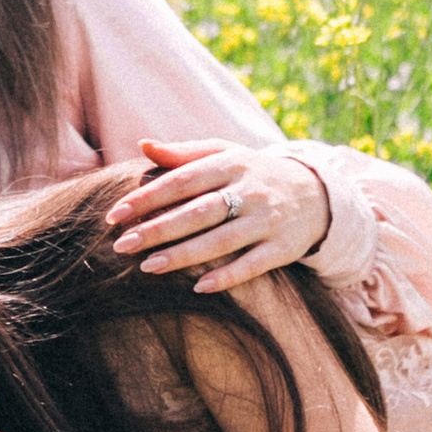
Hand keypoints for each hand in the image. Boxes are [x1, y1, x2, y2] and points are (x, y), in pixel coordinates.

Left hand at [104, 139, 328, 290]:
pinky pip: (253, 265)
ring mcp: (267, 220)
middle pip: (198, 212)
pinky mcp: (283, 248)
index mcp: (230, 163)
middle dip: (157, 230)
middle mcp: (249, 190)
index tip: (116, 214)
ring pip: (221, 241)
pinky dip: (227, 276)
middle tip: (122, 245)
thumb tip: (143, 144)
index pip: (182, 180)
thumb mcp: (224, 154)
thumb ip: (184, 153)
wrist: (316, 193)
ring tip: (147, 266)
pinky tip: (198, 287)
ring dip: (183, 255)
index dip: (148, 197)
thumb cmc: (253, 173)